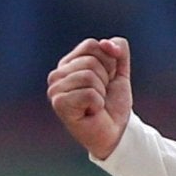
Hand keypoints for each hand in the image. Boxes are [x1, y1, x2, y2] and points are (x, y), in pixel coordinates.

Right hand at [47, 37, 131, 158]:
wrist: (116, 132)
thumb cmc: (113, 103)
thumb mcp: (120, 72)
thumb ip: (118, 51)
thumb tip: (106, 43)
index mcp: (69, 63)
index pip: (92, 45)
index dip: (109, 62)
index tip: (107, 80)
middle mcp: (57, 74)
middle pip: (91, 61)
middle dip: (106, 79)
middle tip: (101, 96)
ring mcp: (55, 89)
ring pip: (89, 76)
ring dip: (101, 92)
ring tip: (96, 104)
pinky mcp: (59, 104)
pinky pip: (89, 92)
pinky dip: (98, 104)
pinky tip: (92, 112)